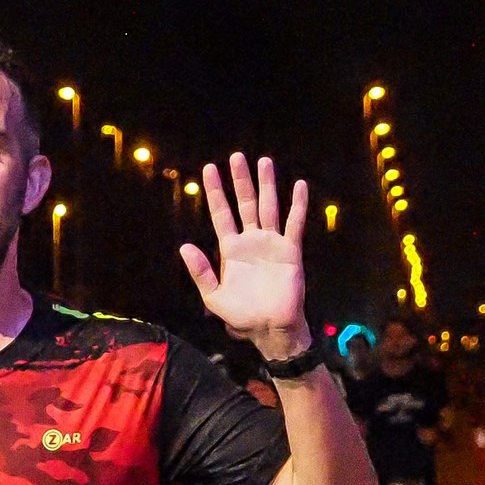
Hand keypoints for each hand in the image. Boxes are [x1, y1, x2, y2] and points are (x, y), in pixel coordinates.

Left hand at [180, 153, 309, 352]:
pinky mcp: (290, 250)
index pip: (221, 213)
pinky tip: (299, 186)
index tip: (210, 169)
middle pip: (245, 203)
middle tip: (237, 157)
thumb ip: (200, 271)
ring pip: (268, 207)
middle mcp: (251, 241)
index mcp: (231, 249)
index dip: (216, 192)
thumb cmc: (242, 316)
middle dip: (241, 181)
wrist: (270, 328)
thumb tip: (185, 246)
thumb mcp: (213, 296)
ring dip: (266, 185)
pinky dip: (298, 205)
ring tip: (263, 161)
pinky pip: (294, 223)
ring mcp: (271, 243)